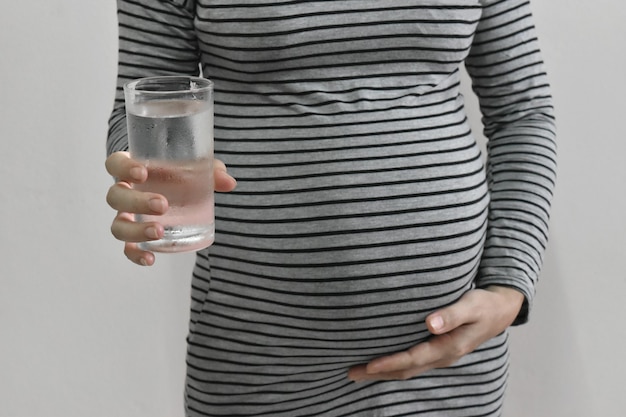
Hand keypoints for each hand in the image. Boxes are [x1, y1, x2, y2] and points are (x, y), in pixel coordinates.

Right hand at [105, 151, 236, 265]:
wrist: (181, 190)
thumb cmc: (182, 172)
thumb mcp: (198, 167)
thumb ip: (212, 171)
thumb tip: (230, 183)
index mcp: (133, 168)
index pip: (115, 164)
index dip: (123, 168)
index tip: (142, 173)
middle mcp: (125, 192)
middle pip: (115, 197)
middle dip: (137, 202)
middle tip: (162, 205)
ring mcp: (128, 216)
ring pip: (118, 225)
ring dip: (135, 230)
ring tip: (158, 232)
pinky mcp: (136, 236)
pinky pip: (128, 248)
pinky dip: (136, 255)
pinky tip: (151, 259)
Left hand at [347, 286, 523, 381]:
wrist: (501, 310)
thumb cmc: (485, 304)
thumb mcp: (472, 305)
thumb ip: (452, 314)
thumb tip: (430, 324)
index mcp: (449, 347)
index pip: (413, 358)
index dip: (390, 363)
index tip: (369, 364)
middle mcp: (443, 356)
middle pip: (406, 369)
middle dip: (378, 373)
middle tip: (351, 373)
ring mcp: (441, 355)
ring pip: (408, 369)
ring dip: (384, 371)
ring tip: (360, 372)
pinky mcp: (438, 350)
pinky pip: (413, 363)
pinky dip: (395, 365)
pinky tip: (383, 362)